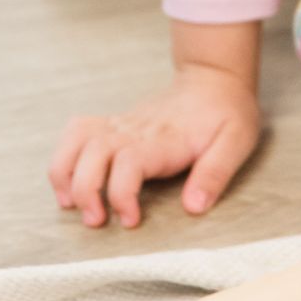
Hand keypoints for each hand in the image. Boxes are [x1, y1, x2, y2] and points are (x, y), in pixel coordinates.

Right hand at [49, 66, 262, 229]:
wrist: (213, 79)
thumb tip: (193, 207)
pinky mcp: (114, 123)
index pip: (129, 162)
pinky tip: (69, 181)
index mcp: (165, 139)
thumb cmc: (227, 113)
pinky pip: (76, 132)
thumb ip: (215, 173)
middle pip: (93, 151)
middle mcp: (136, 129)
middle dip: (85, 189)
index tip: (131, 219)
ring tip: (70, 204)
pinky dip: (64, 156)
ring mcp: (121, 124)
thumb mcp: (236, 142)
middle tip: (95, 220)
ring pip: (76, 139)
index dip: (122, 193)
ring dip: (65, 172)